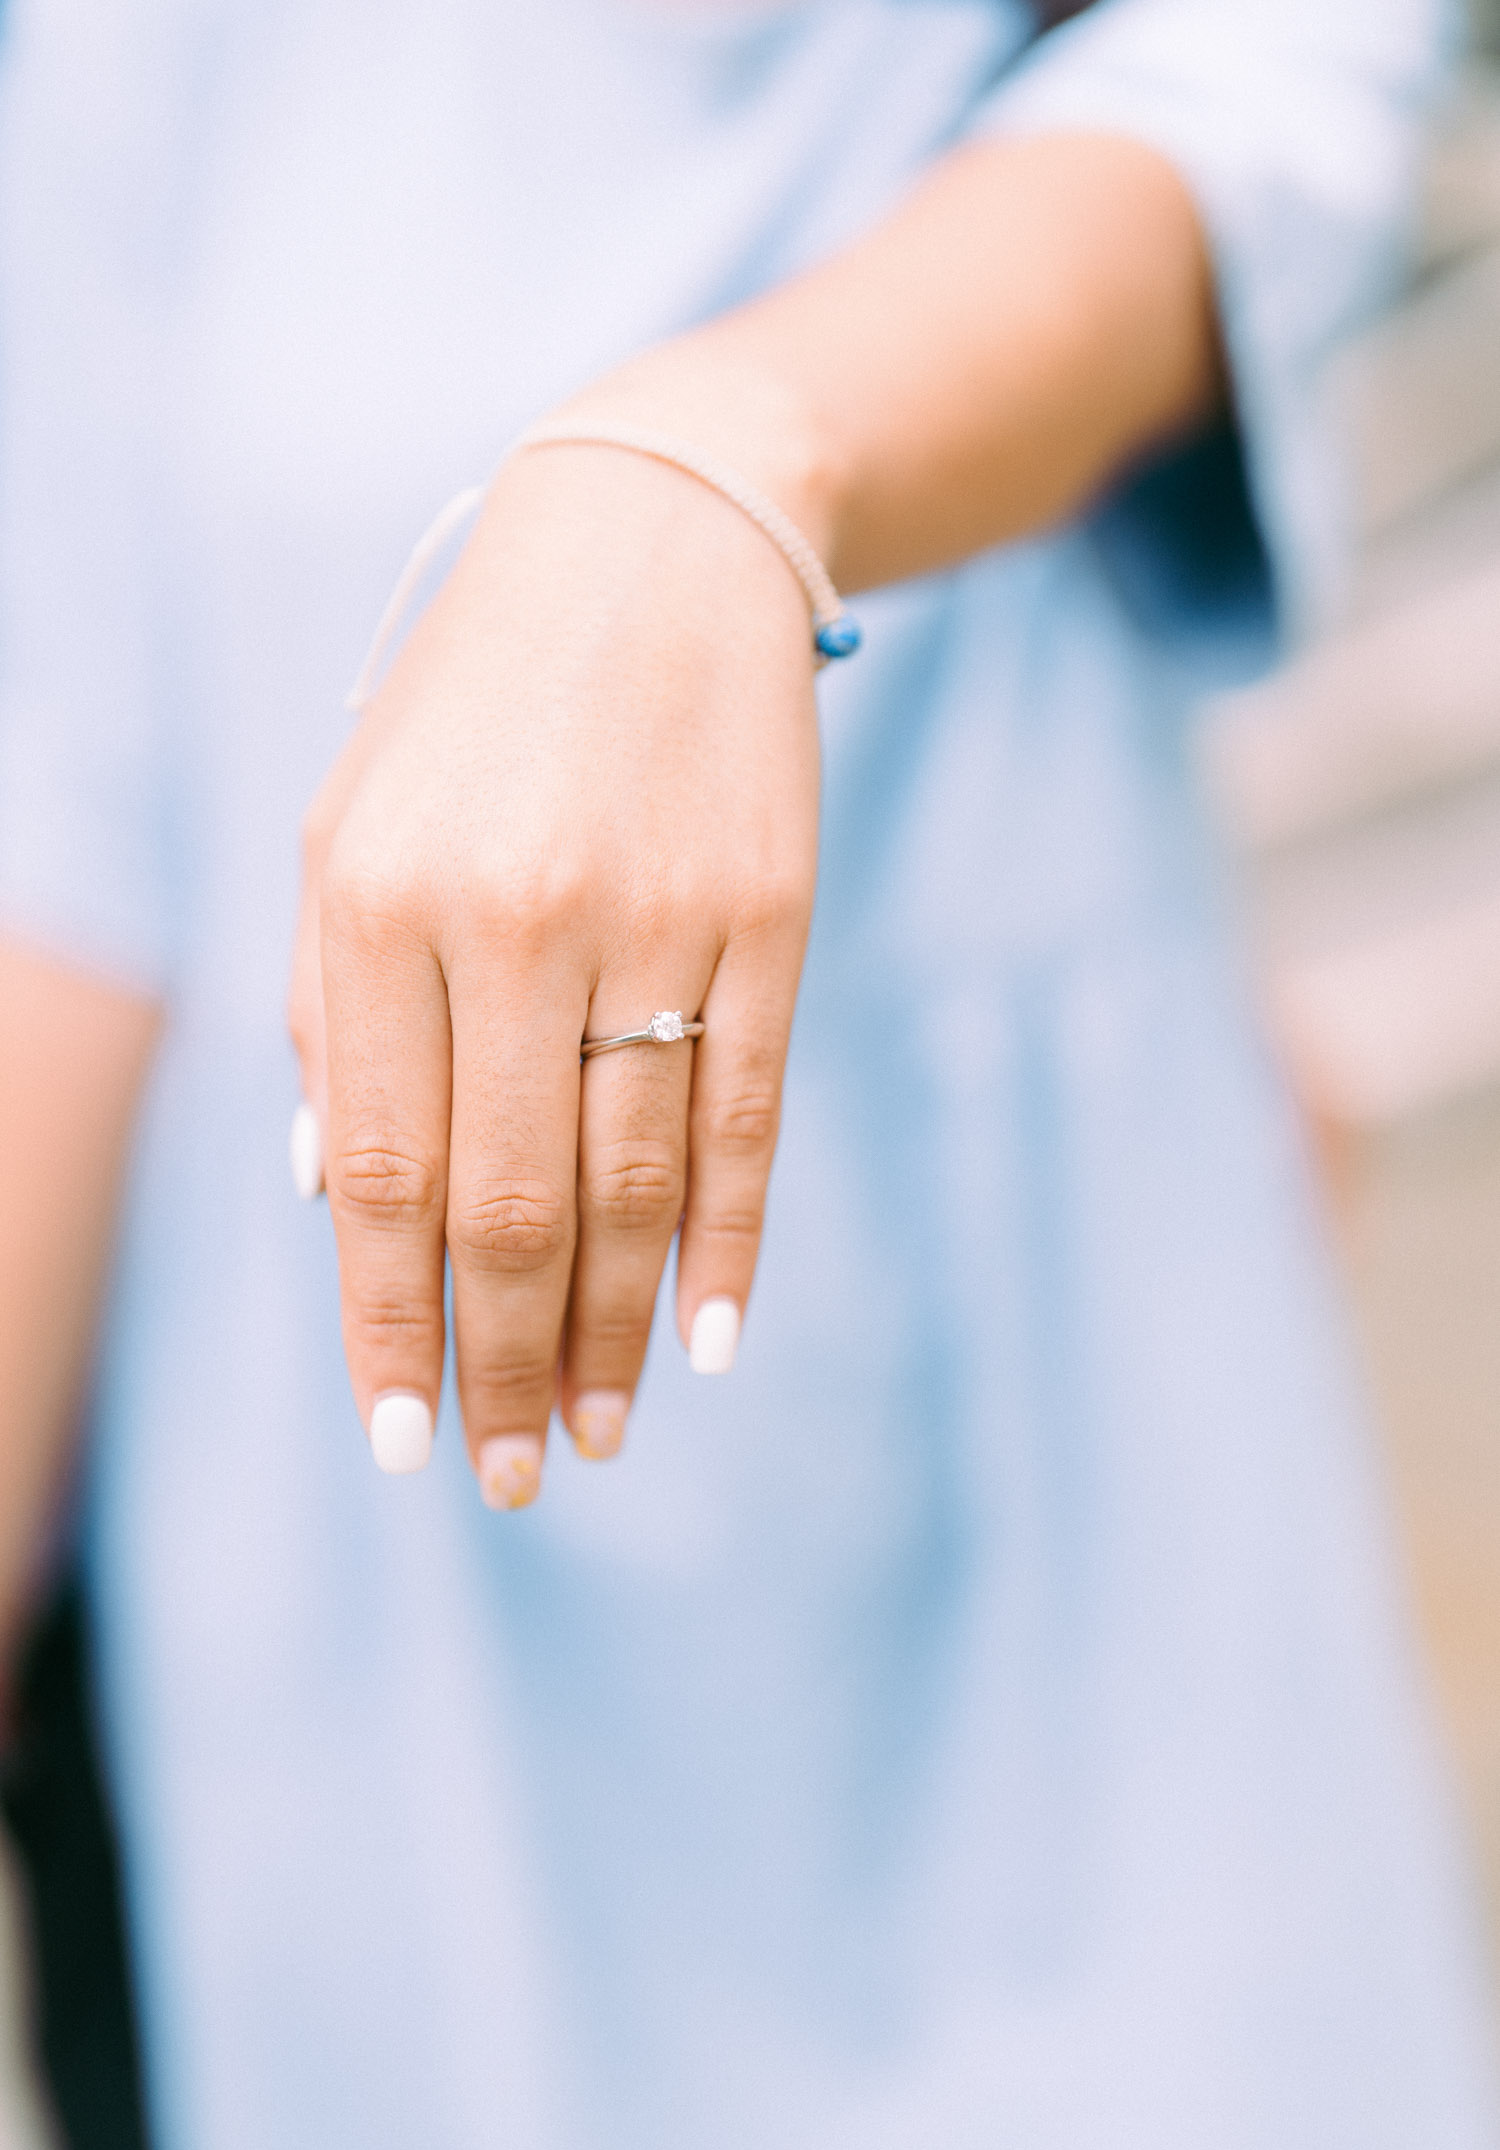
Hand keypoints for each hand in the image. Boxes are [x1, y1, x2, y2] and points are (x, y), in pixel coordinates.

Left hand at [287, 437, 819, 1505]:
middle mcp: (511, 920)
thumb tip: (342, 1206)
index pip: (382, 1173)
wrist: (654, 543)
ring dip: (610, 1330)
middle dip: (501, 1362)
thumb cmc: (474, 709)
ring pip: (631, 1181)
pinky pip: (747, 1115)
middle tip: (507, 1476)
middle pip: (510, 1204)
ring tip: (595, 1435)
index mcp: (377, 903)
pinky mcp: (769, 915)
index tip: (403, 1438)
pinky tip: (709, 1340)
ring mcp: (655, 918)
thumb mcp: (351, 829)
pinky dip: (728, 1242)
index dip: (389, 1322)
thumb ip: (334, 1013)